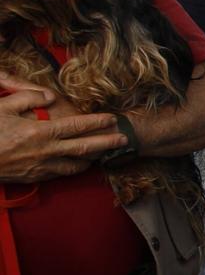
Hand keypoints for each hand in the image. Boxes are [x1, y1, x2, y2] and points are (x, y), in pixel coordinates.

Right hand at [0, 80, 124, 183]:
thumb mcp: (4, 106)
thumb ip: (30, 98)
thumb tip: (50, 97)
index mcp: (40, 131)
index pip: (77, 126)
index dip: (96, 122)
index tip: (112, 118)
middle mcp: (45, 151)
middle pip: (84, 148)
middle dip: (106, 143)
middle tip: (123, 140)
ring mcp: (39, 167)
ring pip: (73, 166)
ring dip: (90, 160)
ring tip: (102, 155)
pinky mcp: (31, 177)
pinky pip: (57, 174)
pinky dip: (70, 169)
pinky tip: (74, 166)